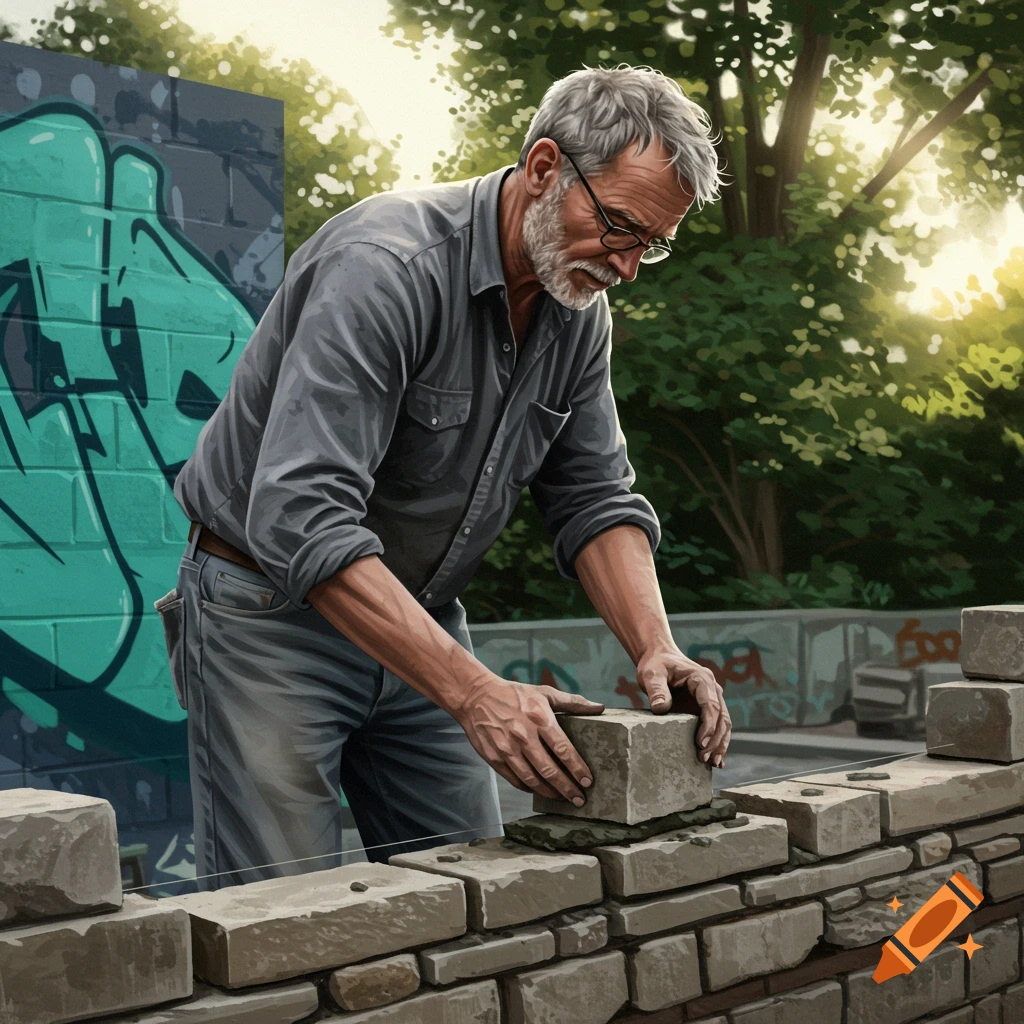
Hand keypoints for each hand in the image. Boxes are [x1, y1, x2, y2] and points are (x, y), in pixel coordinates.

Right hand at [451, 675, 604, 803]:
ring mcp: (507, 749)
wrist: (476, 696)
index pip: (563, 749)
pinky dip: (529, 788)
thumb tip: (599, 707)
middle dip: (568, 788)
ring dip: (550, 793)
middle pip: (550, 770)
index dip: (577, 768)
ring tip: (563, 799)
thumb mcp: (544, 692)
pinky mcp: (494, 758)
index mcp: (539, 719)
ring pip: (532, 780)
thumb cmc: (514, 694)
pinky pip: (515, 780)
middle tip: (580, 799)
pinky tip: (540, 790)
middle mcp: (523, 736)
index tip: (588, 781)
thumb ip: (572, 702)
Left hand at [635, 647, 731, 767]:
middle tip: (703, 758)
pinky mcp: (705, 709)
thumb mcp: (652, 674)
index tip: (700, 743)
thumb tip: (661, 709)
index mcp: (702, 679)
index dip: (709, 726)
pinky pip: (717, 727)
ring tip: (712, 764)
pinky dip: (718, 743)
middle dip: (715, 740)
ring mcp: (712, 699)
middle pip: (722, 718)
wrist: (660, 658)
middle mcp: (712, 690)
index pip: (711, 705)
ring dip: (720, 744)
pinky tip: (716, 761)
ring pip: (724, 724)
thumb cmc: (656, 665)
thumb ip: (656, 690)